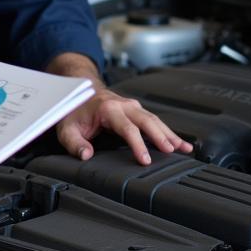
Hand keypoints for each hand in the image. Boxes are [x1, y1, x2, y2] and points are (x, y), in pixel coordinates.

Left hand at [55, 85, 192, 164]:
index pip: (127, 128)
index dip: (137, 145)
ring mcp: (131, 106)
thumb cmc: (74, 111)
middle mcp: (123, 104)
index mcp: (108, 108)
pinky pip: (154, 120)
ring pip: (154, 119)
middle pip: (147, 120)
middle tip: (172, 151)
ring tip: (184, 148)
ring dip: (169, 133)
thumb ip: (74, 143)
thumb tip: (86, 155)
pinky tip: (180, 142)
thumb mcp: (67, 128)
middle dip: (160, 136)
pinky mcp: (136, 109)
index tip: (145, 160)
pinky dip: (168, 131)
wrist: (78, 90)